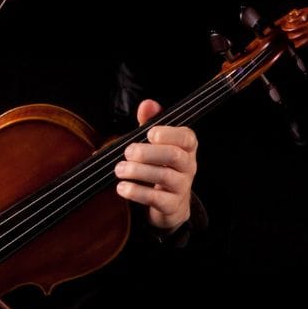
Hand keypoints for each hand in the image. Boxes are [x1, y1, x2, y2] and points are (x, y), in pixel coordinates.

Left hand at [114, 100, 196, 232]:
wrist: (170, 204)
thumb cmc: (161, 167)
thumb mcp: (156, 144)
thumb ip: (151, 122)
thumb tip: (148, 104)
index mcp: (186, 147)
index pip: (186, 137)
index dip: (169, 134)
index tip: (150, 134)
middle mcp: (188, 166)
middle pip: (174, 156)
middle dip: (148, 152)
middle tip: (128, 152)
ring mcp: (182, 186)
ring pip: (164, 177)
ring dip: (138, 172)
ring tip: (119, 170)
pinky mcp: (171, 205)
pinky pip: (156, 199)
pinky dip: (137, 192)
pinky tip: (122, 187)